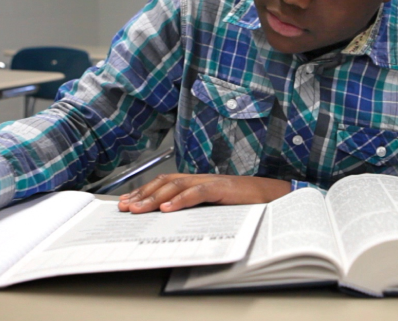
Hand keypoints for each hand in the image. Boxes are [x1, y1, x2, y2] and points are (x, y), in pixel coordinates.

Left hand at [118, 174, 290, 213]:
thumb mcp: (214, 207)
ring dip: (155, 198)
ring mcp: (211, 181)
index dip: (144, 191)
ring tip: (139, 209)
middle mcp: (200, 178)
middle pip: (165, 183)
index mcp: (197, 182)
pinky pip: (198, 192)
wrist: (272, 196)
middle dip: (143, 194)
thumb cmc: (244, 203)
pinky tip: (168, 209)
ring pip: (176, 186)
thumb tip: (170, 219)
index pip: (164, 183)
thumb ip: (194, 208)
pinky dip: (181, 200)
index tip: (126, 201)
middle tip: (125, 206)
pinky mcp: (222, 188)